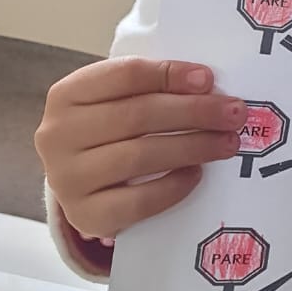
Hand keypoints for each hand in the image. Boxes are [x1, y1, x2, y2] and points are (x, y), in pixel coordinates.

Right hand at [35, 58, 243, 240]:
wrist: (82, 181)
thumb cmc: (109, 131)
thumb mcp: (118, 101)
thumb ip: (151, 89)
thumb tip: (208, 86)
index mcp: (67, 94)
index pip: (125, 75)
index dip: (170, 74)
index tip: (208, 78)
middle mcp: (58, 135)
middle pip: (137, 115)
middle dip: (194, 112)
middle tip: (233, 113)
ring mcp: (67, 178)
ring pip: (139, 156)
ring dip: (192, 146)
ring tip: (226, 143)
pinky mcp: (84, 216)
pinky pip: (138, 201)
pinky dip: (173, 186)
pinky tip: (196, 174)